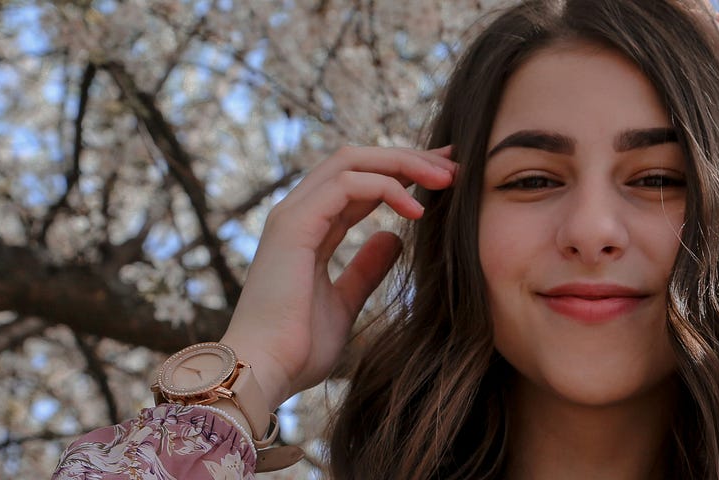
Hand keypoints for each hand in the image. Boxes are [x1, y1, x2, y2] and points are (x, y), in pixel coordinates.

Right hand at [220, 146, 455, 412]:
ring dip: (404, 164)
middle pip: (358, 160)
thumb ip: (366, 269)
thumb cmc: (297, 348)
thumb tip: (394, 240)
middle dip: (409, 157)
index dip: (403, 173)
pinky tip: (417, 209)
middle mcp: (299, 212)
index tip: (446, 179)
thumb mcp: (345, 303)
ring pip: (352, 161)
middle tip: (455, 166)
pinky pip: (347, 185)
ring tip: (446, 180)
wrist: (263, 371)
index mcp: (310, 228)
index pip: (361, 182)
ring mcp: (293, 214)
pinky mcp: (294, 225)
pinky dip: (386, 188)